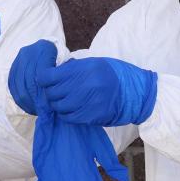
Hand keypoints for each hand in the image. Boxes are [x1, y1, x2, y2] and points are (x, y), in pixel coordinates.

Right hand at [9, 40, 58, 114]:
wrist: (45, 49)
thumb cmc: (60, 60)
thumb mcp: (65, 65)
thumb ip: (61, 77)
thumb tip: (57, 97)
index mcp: (44, 49)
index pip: (42, 75)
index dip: (44, 92)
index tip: (49, 105)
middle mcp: (29, 52)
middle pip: (29, 82)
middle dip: (35, 99)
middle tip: (42, 110)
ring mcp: (18, 59)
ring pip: (19, 86)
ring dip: (27, 101)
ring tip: (35, 110)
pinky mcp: (12, 67)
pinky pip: (12, 86)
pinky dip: (19, 98)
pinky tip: (28, 106)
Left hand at [37, 57, 157, 126]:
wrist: (137, 93)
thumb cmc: (116, 75)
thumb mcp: (95, 63)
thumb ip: (74, 68)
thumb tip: (54, 72)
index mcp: (83, 69)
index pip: (48, 76)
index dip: (43, 78)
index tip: (45, 79)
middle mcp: (84, 85)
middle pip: (52, 93)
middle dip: (50, 93)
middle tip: (56, 92)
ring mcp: (87, 102)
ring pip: (58, 107)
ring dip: (58, 105)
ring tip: (64, 101)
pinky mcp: (91, 116)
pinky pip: (69, 117)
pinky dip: (66, 114)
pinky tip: (71, 110)